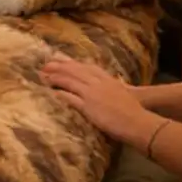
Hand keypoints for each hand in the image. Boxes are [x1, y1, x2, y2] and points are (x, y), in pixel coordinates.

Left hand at [41, 56, 158, 144]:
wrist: (137, 121)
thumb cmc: (135, 111)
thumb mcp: (125, 93)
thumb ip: (117, 87)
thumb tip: (116, 84)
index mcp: (108, 79)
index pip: (87, 67)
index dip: (73, 63)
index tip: (63, 60)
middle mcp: (99, 83)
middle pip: (75, 71)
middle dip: (60, 67)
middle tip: (46, 64)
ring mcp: (93, 94)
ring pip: (70, 81)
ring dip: (56, 78)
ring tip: (44, 76)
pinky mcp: (89, 107)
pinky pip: (71, 98)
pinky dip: (61, 94)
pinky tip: (52, 92)